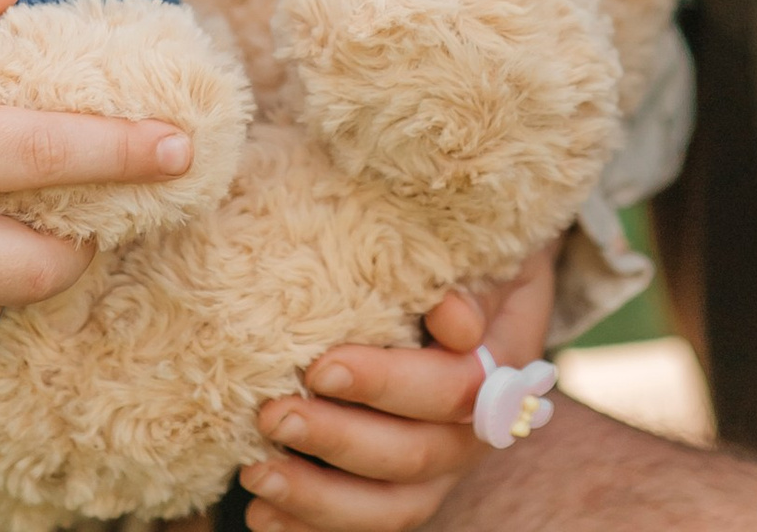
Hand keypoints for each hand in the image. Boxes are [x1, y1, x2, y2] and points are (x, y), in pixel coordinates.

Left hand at [240, 246, 561, 531]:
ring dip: (319, 498)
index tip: (319, 367)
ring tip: (257, 474)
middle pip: (415, 454)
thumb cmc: (465, 254)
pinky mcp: (405, 486)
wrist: (482, 276)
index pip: (452, 389)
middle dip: (338, 439)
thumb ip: (468, 280)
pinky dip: (314, 525)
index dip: (386, 384)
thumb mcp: (478, 250)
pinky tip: (264, 515)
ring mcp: (441, 467)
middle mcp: (474, 431)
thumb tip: (454, 318)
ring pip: (391, 506)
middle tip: (273, 415)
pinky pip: (368, 522)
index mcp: (499, 370)